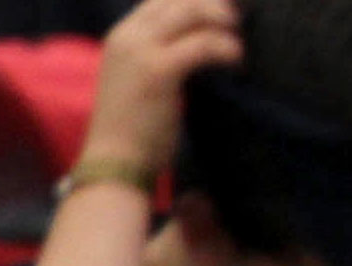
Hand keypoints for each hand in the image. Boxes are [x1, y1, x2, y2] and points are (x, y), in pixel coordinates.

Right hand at [79, 0, 240, 178]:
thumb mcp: (137, 78)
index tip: (219, 14)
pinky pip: (204, 43)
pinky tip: (236, 61)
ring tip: (237, 39)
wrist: (114, 163)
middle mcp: (127, 36)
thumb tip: (198, 35)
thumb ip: (157, 52)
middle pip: (180, 0)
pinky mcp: (158, 70)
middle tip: (235, 23)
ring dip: (222, 21)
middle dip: (213, 6)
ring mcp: (141, 51)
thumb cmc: (128, 130)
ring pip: (192, 12)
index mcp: (120, 37)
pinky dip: (227, 48)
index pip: (162, 1)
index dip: (195, 2)